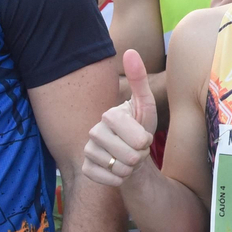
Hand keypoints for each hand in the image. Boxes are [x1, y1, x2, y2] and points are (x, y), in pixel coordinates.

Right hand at [83, 49, 154, 185]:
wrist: (131, 157)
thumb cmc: (140, 129)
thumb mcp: (145, 106)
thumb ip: (139, 80)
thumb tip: (130, 50)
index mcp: (109, 115)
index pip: (134, 136)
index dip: (143, 141)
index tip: (143, 138)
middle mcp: (93, 131)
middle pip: (128, 155)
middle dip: (139, 157)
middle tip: (136, 151)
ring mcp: (87, 150)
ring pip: (118, 169)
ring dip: (130, 169)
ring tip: (128, 160)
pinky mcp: (85, 169)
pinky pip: (106, 179)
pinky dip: (118, 180)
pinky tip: (118, 172)